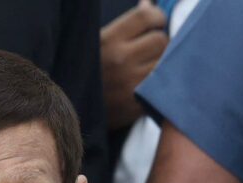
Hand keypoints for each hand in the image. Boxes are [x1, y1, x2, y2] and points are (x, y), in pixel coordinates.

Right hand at [100, 0, 169, 129]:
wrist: (75, 112)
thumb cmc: (90, 72)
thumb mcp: (99, 42)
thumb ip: (125, 25)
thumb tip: (149, 3)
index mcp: (108, 40)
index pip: (147, 16)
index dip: (157, 18)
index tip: (156, 23)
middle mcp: (120, 60)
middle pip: (161, 40)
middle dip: (160, 43)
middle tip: (151, 50)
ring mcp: (130, 84)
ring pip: (166, 64)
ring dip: (163, 64)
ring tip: (150, 67)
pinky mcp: (137, 105)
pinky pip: (161, 86)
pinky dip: (160, 84)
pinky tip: (150, 85)